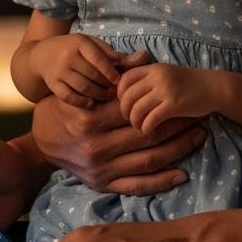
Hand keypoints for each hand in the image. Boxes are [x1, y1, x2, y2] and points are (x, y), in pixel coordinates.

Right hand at [28, 33, 122, 108]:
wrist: (43, 54)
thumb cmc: (72, 48)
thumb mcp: (87, 42)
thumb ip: (105, 49)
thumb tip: (121, 59)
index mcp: (79, 43)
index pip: (98, 59)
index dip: (110, 71)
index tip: (119, 80)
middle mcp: (68, 57)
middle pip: (91, 74)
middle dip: (106, 84)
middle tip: (115, 91)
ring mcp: (59, 71)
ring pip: (82, 87)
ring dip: (97, 94)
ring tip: (107, 96)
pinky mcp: (52, 84)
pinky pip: (67, 96)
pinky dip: (80, 102)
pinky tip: (91, 103)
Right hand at [31, 89, 206, 194]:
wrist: (40, 142)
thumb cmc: (66, 108)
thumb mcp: (86, 87)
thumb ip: (117, 74)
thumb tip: (146, 55)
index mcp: (91, 120)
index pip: (138, 111)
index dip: (166, 105)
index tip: (187, 99)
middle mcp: (96, 147)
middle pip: (149, 136)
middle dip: (179, 126)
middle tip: (201, 117)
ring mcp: (100, 169)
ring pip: (148, 160)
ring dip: (178, 150)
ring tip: (199, 137)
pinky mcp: (102, 185)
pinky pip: (137, 186)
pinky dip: (161, 181)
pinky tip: (182, 174)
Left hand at [117, 63, 219, 132]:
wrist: (213, 87)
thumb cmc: (187, 83)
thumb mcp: (165, 74)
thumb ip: (146, 79)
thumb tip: (120, 94)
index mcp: (154, 68)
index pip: (124, 79)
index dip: (119, 94)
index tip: (126, 103)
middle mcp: (158, 76)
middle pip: (127, 96)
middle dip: (125, 111)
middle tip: (130, 118)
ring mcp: (167, 90)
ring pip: (137, 109)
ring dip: (135, 122)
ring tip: (139, 125)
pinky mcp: (175, 104)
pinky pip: (151, 119)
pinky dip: (146, 127)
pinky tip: (149, 129)